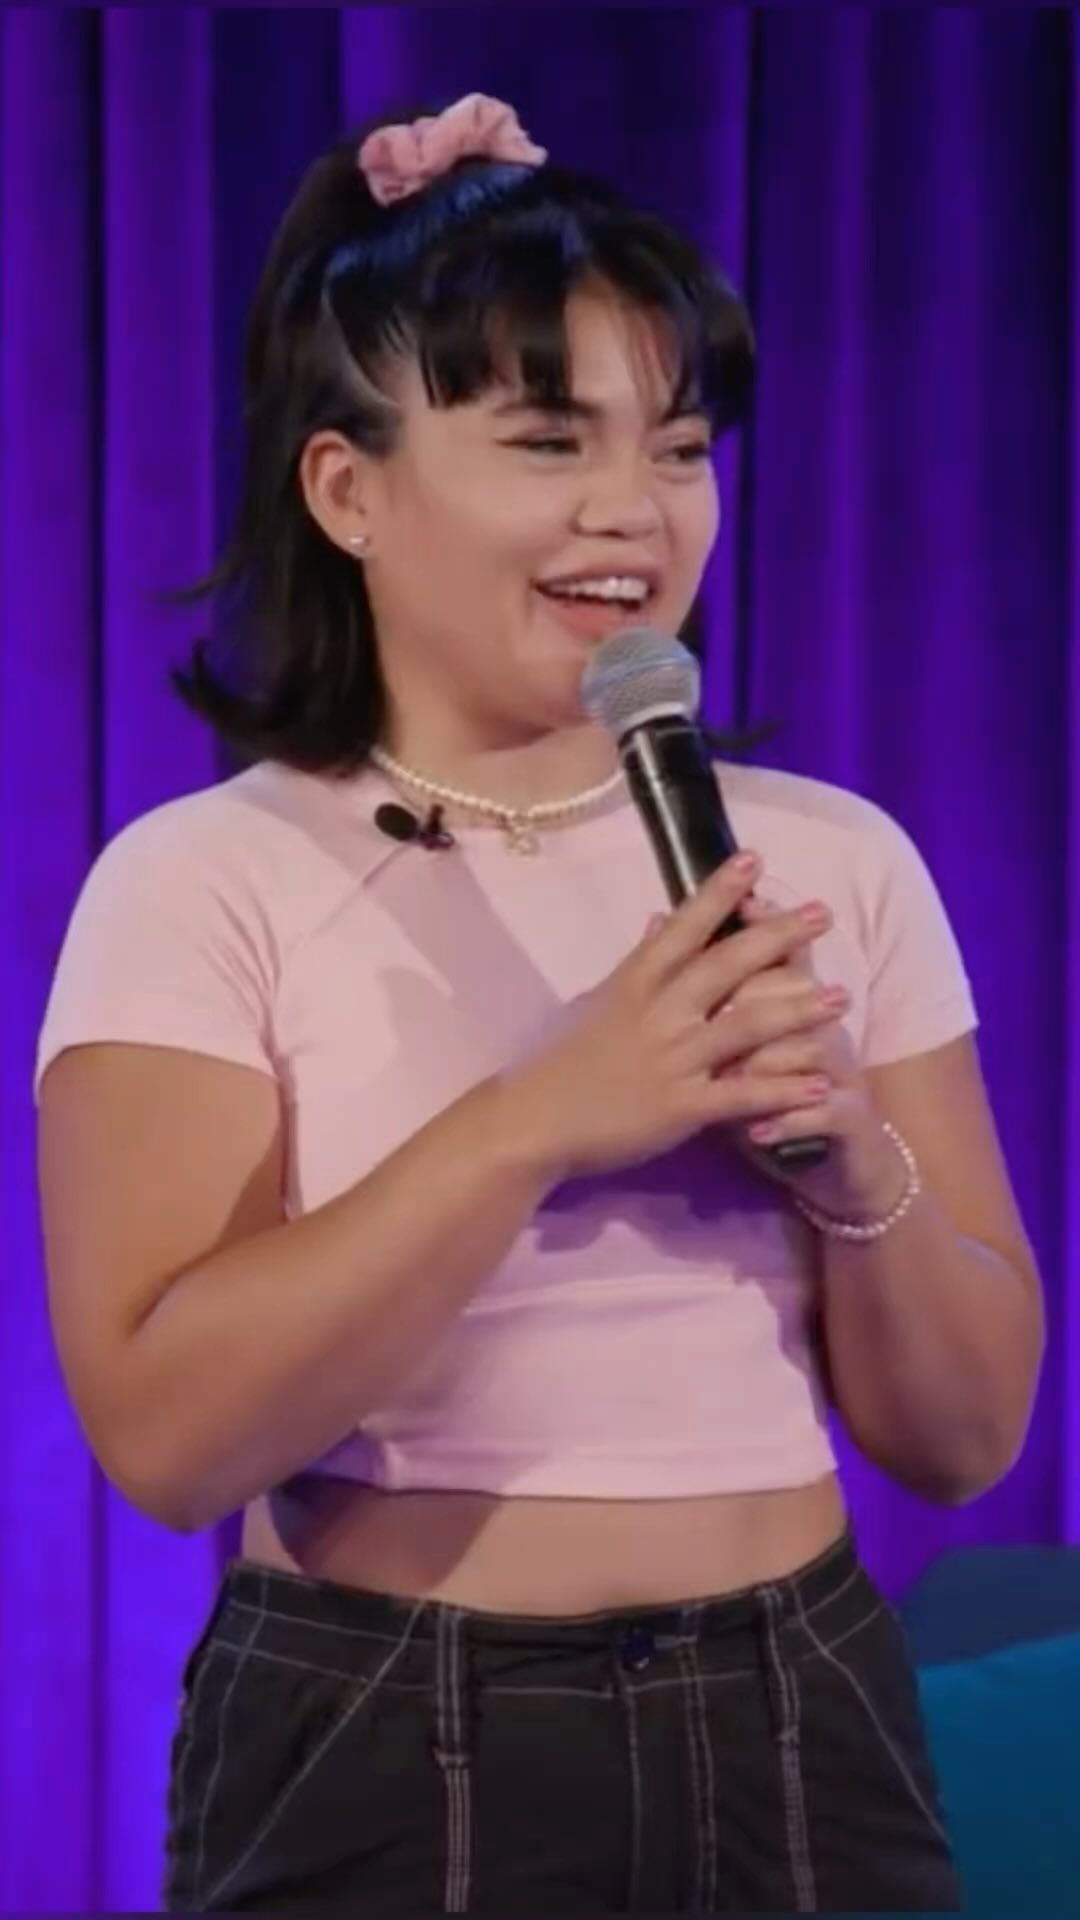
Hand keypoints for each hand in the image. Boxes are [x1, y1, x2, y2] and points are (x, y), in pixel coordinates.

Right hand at [499, 854, 849, 1183]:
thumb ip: (636, 961)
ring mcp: (672, 1059)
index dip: (718, 892)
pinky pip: (741, 1095)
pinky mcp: (681, 1107)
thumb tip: (656, 919)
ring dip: (797, 1011)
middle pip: (725, 966)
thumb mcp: (597, 1001)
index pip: (682, 926)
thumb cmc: (565, 1062)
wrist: (534, 1121)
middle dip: (776, 937)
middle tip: (823, 913)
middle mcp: (658, 1013)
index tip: (752, 860)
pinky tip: (822, 1085)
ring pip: (744, 1026)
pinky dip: (783, 1090)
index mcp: (636, 983)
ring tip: (841, 996)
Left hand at [721, 894, 908, 1219]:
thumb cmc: (774, 1098)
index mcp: (791, 1005)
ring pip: (809, 1051)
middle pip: (798, 991)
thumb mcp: (738, 1047)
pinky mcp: (850, 1120)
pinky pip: (822, 1114)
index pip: (783, 956)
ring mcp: (840, 1074)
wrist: (841, 1166)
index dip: (767, 928)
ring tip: (730, 1074)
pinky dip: (787, 1120)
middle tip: (725, 996)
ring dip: (768, 1062)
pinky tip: (757, 1130)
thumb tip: (665, 929)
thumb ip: (709, 994)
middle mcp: (820, 1030)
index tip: (745, 902)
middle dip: (763, 988)